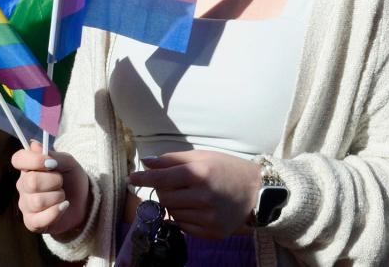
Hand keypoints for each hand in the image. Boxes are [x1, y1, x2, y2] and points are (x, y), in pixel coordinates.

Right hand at [12, 140, 89, 234]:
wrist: (84, 202)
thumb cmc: (73, 180)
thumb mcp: (68, 163)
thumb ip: (52, 155)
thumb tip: (33, 145)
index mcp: (29, 168)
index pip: (18, 159)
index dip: (34, 160)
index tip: (51, 163)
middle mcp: (23, 186)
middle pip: (31, 181)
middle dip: (53, 181)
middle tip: (61, 182)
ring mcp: (25, 205)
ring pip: (37, 201)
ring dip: (57, 197)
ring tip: (62, 196)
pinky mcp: (31, 222)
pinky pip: (39, 219)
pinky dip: (56, 212)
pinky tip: (63, 207)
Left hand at [128, 150, 259, 238]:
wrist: (256, 192)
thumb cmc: (226, 169)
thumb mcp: (201, 156)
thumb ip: (172, 159)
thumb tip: (146, 162)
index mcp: (200, 173)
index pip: (161, 178)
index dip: (144, 178)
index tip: (132, 178)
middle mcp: (203, 196)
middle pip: (164, 197)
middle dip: (163, 189)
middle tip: (174, 183)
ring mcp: (208, 217)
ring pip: (172, 213)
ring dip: (173, 204)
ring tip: (188, 194)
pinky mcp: (211, 232)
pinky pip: (183, 226)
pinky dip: (183, 216)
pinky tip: (195, 207)